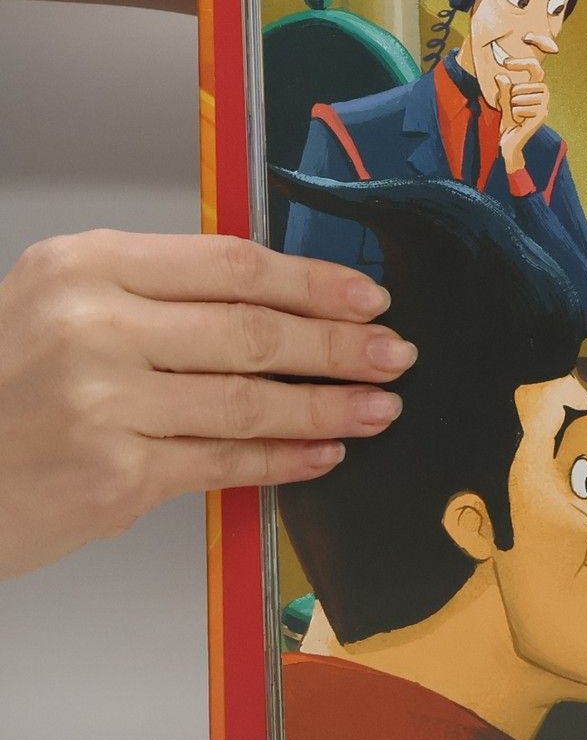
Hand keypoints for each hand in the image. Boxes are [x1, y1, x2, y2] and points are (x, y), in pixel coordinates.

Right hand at [0, 232, 413, 580]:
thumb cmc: (1, 385)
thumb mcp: (61, 304)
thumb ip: (157, 295)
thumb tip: (278, 298)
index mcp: (87, 266)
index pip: (232, 265)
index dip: (314, 282)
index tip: (368, 297)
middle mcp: (94, 326)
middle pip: (253, 331)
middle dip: (339, 345)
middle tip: (395, 353)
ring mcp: (104, 403)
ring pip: (250, 400)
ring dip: (328, 405)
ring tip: (379, 406)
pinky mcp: (115, 475)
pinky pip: (226, 461)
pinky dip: (286, 458)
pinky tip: (325, 452)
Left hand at [497, 54, 549, 172]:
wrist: (513, 141)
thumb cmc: (509, 120)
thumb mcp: (503, 101)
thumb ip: (503, 89)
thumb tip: (501, 76)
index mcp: (537, 87)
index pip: (535, 67)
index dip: (521, 62)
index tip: (504, 63)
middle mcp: (544, 93)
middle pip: (520, 86)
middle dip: (510, 96)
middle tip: (513, 108)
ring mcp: (544, 104)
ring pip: (517, 97)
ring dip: (511, 107)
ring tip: (516, 115)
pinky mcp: (542, 115)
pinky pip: (518, 108)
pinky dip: (514, 115)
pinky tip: (519, 122)